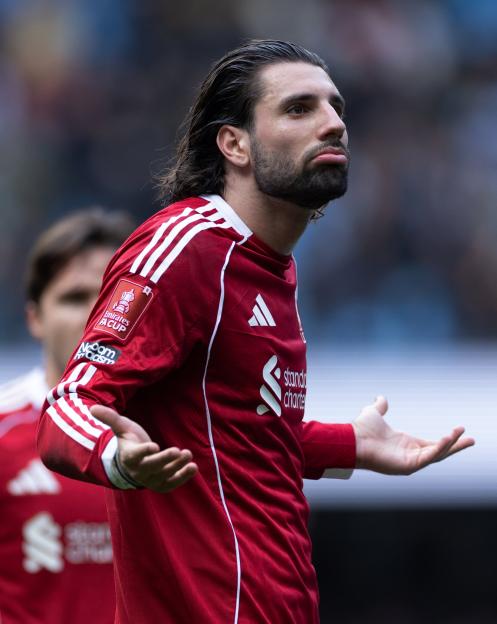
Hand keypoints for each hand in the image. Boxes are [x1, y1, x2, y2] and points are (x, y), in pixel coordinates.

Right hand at [90, 405, 197, 491]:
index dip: (144, 452)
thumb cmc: (127, 442)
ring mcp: (150, 480)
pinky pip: (171, 484)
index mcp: (129, 457)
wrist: (130, 464)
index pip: (135, 456)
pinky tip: (193, 468)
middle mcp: (138, 471)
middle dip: (165, 460)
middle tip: (178, 450)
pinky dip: (183, 477)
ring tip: (188, 455)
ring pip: (164, 475)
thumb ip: (110, 418)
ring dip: (177, 467)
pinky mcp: (160, 484)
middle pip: (152, 467)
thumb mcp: (120, 428)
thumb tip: (93, 408)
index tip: (155, 446)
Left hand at [352, 396, 474, 474]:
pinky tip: (448, 438)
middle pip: (439, 452)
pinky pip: (429, 457)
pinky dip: (440, 448)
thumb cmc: (361, 429)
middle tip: (472, 439)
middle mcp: (410, 455)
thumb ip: (380, 406)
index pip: (432, 444)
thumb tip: (381, 398)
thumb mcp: (374, 413)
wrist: (352, 439)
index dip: (447, 439)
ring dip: (451, 445)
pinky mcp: (408, 466)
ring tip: (465, 436)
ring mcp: (410, 462)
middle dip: (456, 446)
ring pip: (437, 454)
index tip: (460, 431)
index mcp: (405, 444)